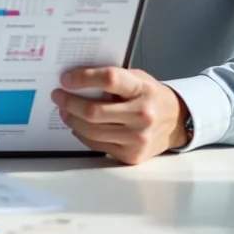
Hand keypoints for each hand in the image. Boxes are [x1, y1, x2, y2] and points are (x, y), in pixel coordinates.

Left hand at [51, 67, 188, 164]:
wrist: (175, 121)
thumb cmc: (150, 95)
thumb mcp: (137, 78)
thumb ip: (113, 78)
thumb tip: (76, 78)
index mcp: (143, 90)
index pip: (109, 79)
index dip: (84, 78)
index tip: (66, 78)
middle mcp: (142, 115)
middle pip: (94, 111)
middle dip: (69, 102)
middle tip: (58, 95)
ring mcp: (137, 138)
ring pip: (92, 131)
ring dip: (72, 119)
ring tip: (64, 110)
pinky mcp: (131, 155)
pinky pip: (97, 146)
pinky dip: (82, 135)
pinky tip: (77, 125)